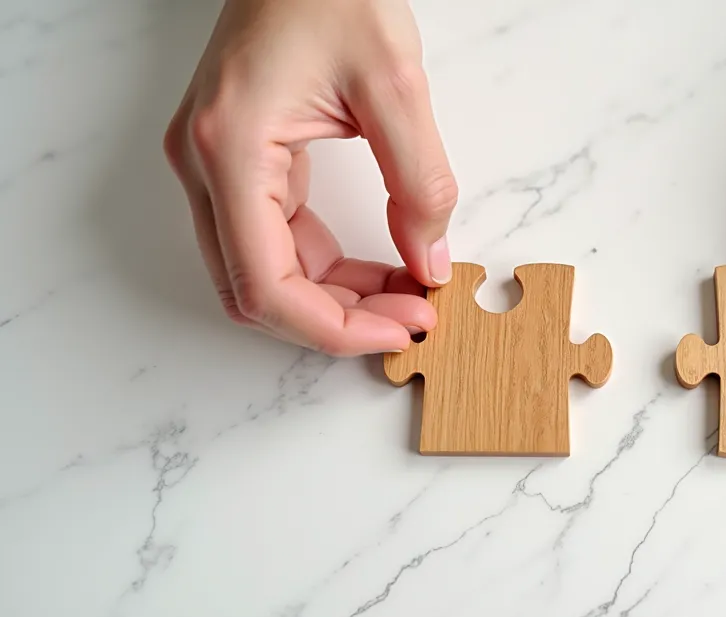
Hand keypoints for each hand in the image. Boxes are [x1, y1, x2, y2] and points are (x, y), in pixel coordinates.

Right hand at [164, 0, 454, 355]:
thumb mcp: (396, 85)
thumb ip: (420, 182)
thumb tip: (429, 263)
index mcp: (230, 148)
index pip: (267, 283)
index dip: (335, 327)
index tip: (402, 330)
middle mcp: (203, 164)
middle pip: (258, 290)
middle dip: (338, 319)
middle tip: (413, 318)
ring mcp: (213, 164)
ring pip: (264, 270)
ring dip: (334, 297)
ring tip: (408, 295)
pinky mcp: (237, 160)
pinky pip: (274, 238)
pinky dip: (326, 265)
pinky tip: (381, 267)